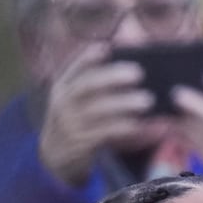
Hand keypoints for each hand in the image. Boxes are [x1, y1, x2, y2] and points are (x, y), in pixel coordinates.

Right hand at [37, 44, 162, 185]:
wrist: (56, 157)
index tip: (108, 47)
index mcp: (63, 87)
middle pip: (87, 86)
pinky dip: (122, 127)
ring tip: (147, 100)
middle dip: (112, 77)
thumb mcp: (77, 99)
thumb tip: (123, 46)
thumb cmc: (77, 121)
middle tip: (139, 73)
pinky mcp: (79, 144)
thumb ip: (95, 78)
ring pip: (97, 110)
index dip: (89, 57)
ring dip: (123, 104)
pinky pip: (103, 133)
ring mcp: (70, 124)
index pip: (75, 68)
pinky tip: (139, 124)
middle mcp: (63, 103)